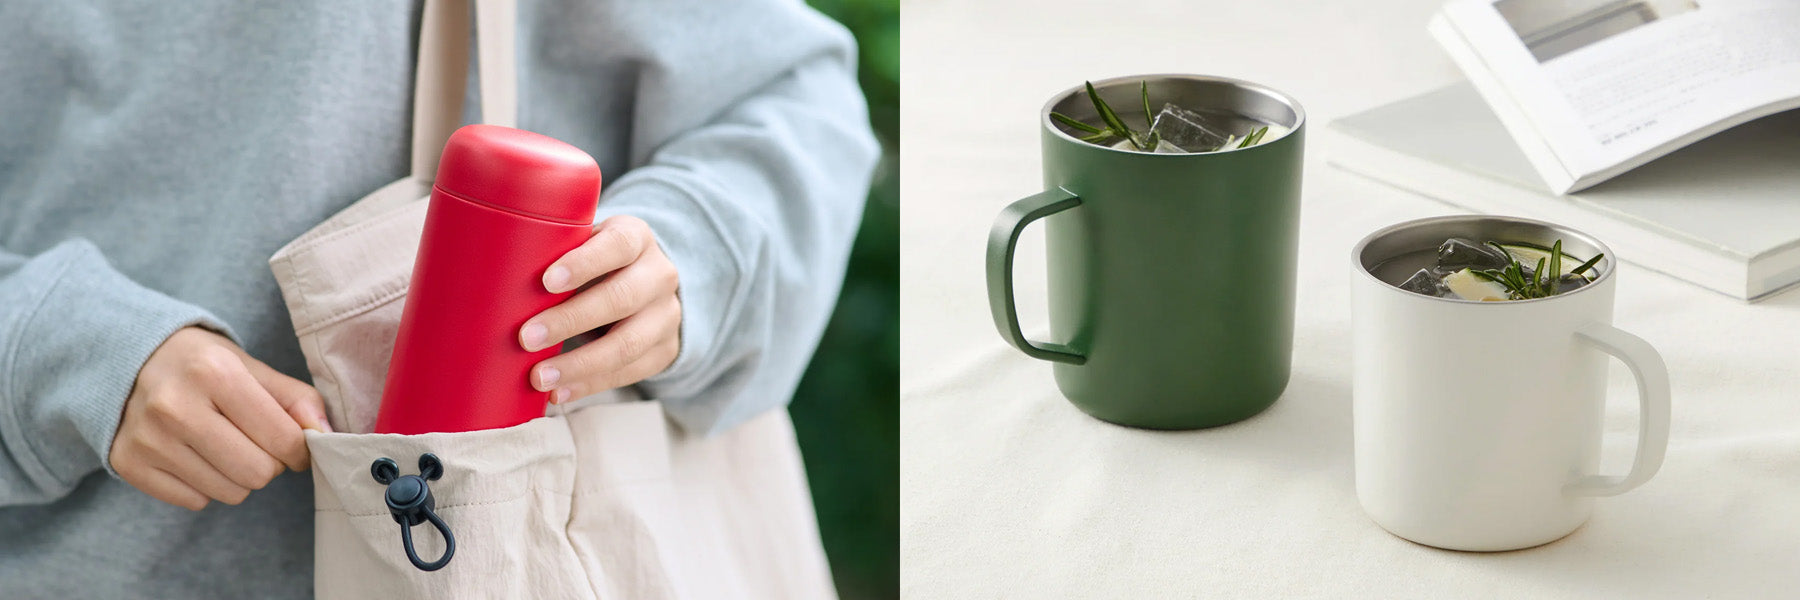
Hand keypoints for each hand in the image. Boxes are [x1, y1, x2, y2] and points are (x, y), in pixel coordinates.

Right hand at [111, 327, 330, 509]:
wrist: (127, 362)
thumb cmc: (201, 366)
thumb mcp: (251, 366)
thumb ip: (295, 399)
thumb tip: (326, 436)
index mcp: (214, 373)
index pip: (282, 438)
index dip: (299, 449)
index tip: (295, 444)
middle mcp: (175, 407)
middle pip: (257, 473)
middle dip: (269, 464)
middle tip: (256, 444)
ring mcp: (147, 439)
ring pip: (229, 493)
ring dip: (238, 477)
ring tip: (223, 446)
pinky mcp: (128, 464)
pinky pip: (195, 501)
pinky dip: (205, 485)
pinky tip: (194, 455)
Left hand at [520, 215, 681, 402]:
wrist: (647, 286)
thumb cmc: (595, 262)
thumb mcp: (584, 243)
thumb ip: (554, 250)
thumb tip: (489, 270)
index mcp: (637, 238)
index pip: (618, 245)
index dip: (584, 263)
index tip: (546, 282)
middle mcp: (659, 275)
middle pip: (622, 297)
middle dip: (571, 320)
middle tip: (526, 337)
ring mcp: (666, 316)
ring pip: (628, 343)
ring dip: (580, 364)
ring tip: (539, 377)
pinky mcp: (665, 351)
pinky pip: (630, 373)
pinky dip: (590, 385)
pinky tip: (559, 392)